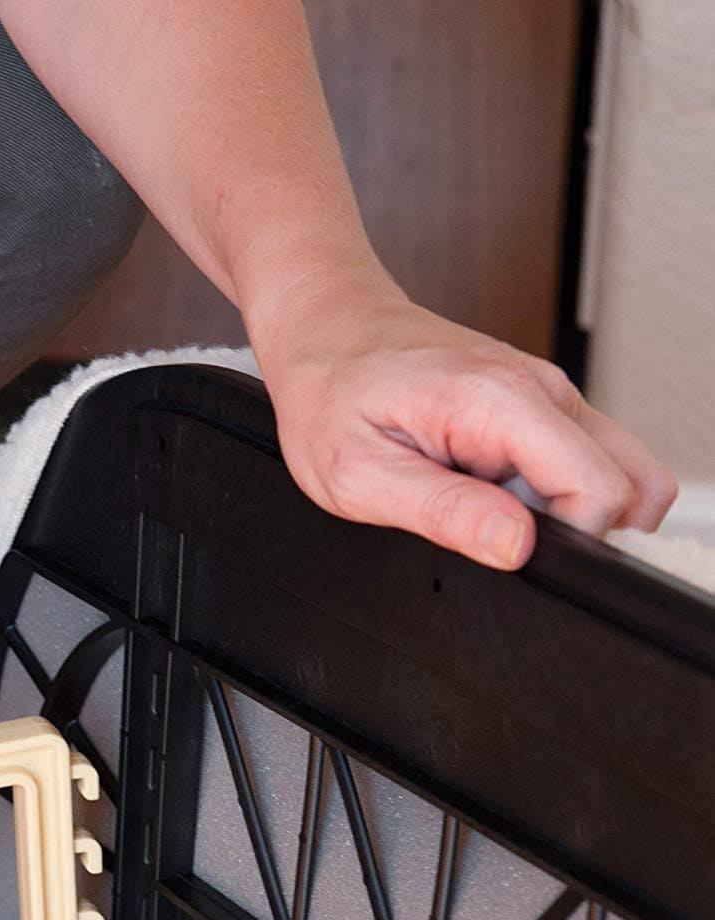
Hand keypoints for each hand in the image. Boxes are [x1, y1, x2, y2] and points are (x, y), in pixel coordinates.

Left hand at [250, 273, 678, 568]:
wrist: (326, 329)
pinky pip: (582, 462)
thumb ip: (443, 513)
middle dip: (584, 531)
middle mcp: (541, 390)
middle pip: (633, 483)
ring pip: (618, 473)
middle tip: (507, 536)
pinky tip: (494, 491)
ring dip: (569, 512)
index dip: (570, 542)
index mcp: (501, 402)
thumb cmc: (330, 394)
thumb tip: (515, 547)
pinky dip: (552, 492)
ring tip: (494, 511)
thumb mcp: (359, 475)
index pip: (601, 489)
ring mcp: (547, 396)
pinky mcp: (539, 407)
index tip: (518, 551)